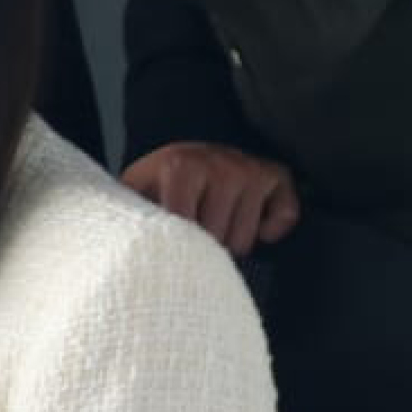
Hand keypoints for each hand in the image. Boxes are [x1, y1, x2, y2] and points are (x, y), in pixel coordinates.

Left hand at [122, 141, 301, 254]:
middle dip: (203, 247)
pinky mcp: (276, 175)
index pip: (187, 230)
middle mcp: (220, 163)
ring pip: (246, 237)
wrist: (181, 158)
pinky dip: (270, 228)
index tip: (168, 244)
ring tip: (212, 227)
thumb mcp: (133, 195)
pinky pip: (285, 216)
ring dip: (229, 242)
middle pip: (219, 238)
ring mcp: (251, 168)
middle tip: (190, 234)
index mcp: (181, 166)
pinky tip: (249, 224)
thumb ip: (129, 217)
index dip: (177, 247)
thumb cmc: (157, 185)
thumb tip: (126, 252)